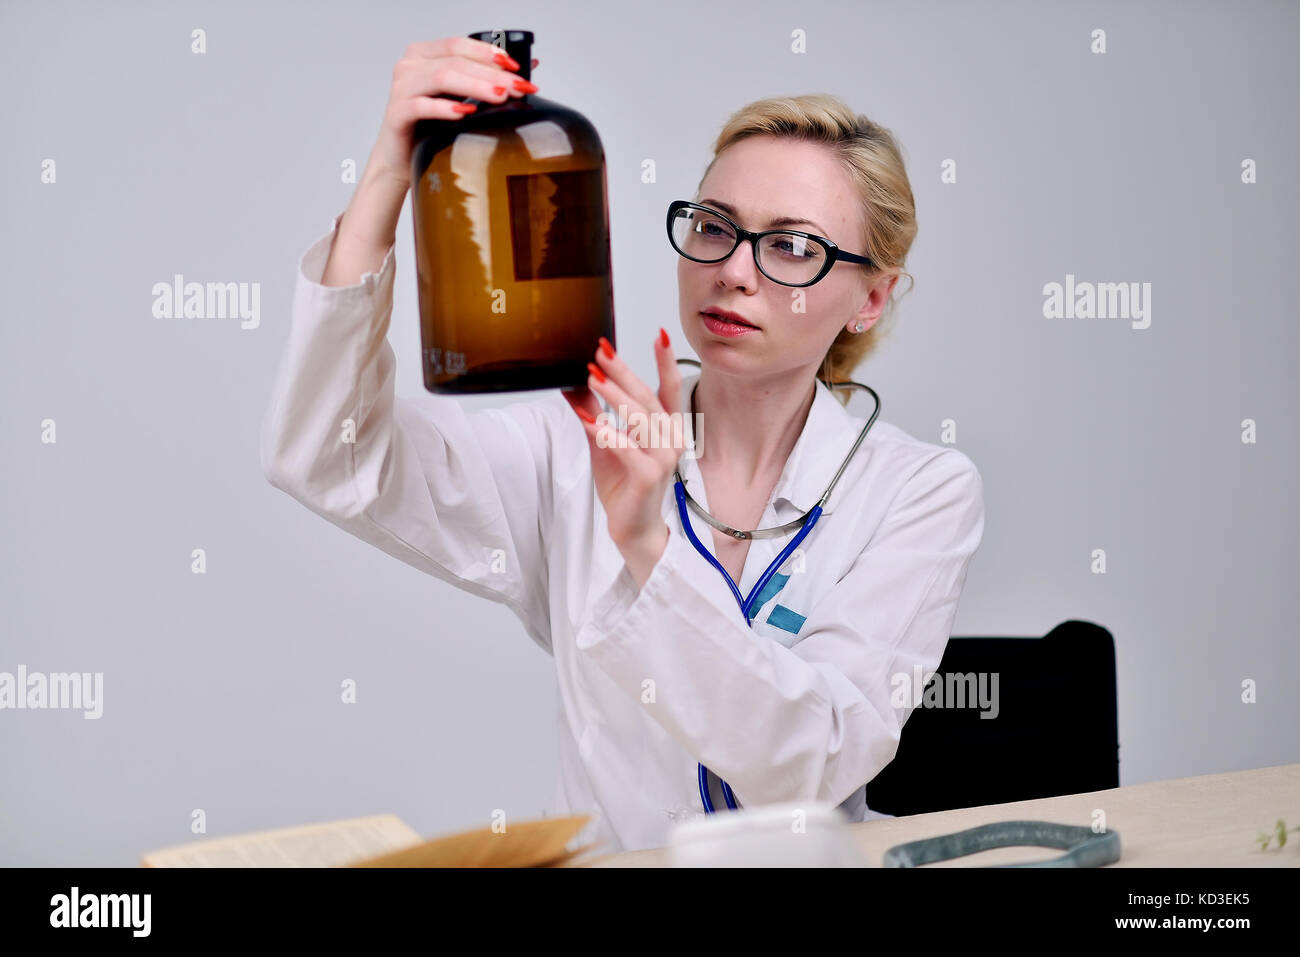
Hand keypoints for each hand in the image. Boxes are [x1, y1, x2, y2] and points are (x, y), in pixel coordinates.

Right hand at [370, 37, 541, 191]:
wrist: (402, 157)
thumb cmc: (430, 125)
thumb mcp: (459, 98)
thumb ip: (486, 80)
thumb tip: (530, 66)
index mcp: (425, 55)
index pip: (459, 45)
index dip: (489, 53)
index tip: (516, 68)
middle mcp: (410, 66)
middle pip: (456, 61)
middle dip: (491, 74)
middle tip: (517, 87)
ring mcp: (401, 88)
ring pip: (442, 78)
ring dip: (475, 87)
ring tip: (499, 97)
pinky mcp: (397, 113)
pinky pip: (422, 106)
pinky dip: (446, 108)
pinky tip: (465, 112)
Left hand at [563, 330, 683, 585]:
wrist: (632, 527)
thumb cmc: (625, 483)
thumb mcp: (605, 440)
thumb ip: (594, 411)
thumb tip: (573, 381)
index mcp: (666, 427)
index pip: (668, 388)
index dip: (666, 361)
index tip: (660, 333)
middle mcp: (671, 439)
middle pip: (648, 397)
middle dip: (624, 372)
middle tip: (602, 351)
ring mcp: (663, 459)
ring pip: (639, 420)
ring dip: (615, 397)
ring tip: (593, 377)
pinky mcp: (648, 477)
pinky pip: (628, 450)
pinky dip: (610, 435)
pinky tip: (594, 423)